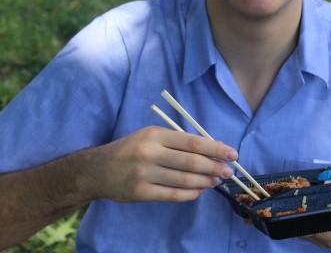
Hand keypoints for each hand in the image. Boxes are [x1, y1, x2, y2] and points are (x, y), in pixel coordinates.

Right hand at [87, 126, 237, 202]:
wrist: (98, 169)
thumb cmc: (130, 150)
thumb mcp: (150, 137)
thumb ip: (177, 142)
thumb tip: (211, 149)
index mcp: (155, 134)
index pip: (192, 142)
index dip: (215, 148)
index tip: (232, 154)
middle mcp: (149, 152)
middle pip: (191, 161)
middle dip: (214, 167)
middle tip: (227, 172)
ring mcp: (144, 173)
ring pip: (184, 180)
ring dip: (204, 182)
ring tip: (215, 181)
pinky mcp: (140, 192)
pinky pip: (172, 195)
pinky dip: (190, 194)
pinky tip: (198, 191)